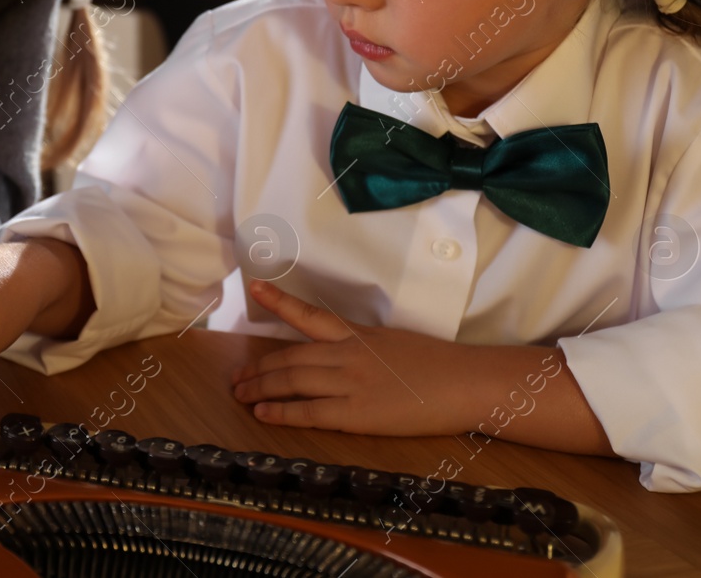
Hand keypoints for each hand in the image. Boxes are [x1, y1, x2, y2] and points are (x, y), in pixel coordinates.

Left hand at [231, 279, 488, 436]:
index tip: (254, 287)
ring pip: (292, 381)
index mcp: (358, 334)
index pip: (309, 315)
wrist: (464, 383)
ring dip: (261, 387)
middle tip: (236, 377)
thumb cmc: (437, 364)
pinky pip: (309, 412)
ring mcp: (349, 383)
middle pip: (290, 357)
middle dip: (259, 368)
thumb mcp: (394, 342)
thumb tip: (340, 350)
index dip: (279, 301)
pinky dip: (282, 411)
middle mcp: (347, 354)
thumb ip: (363, 346)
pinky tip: (263, 413)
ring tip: (240, 393)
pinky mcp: (356, 413)